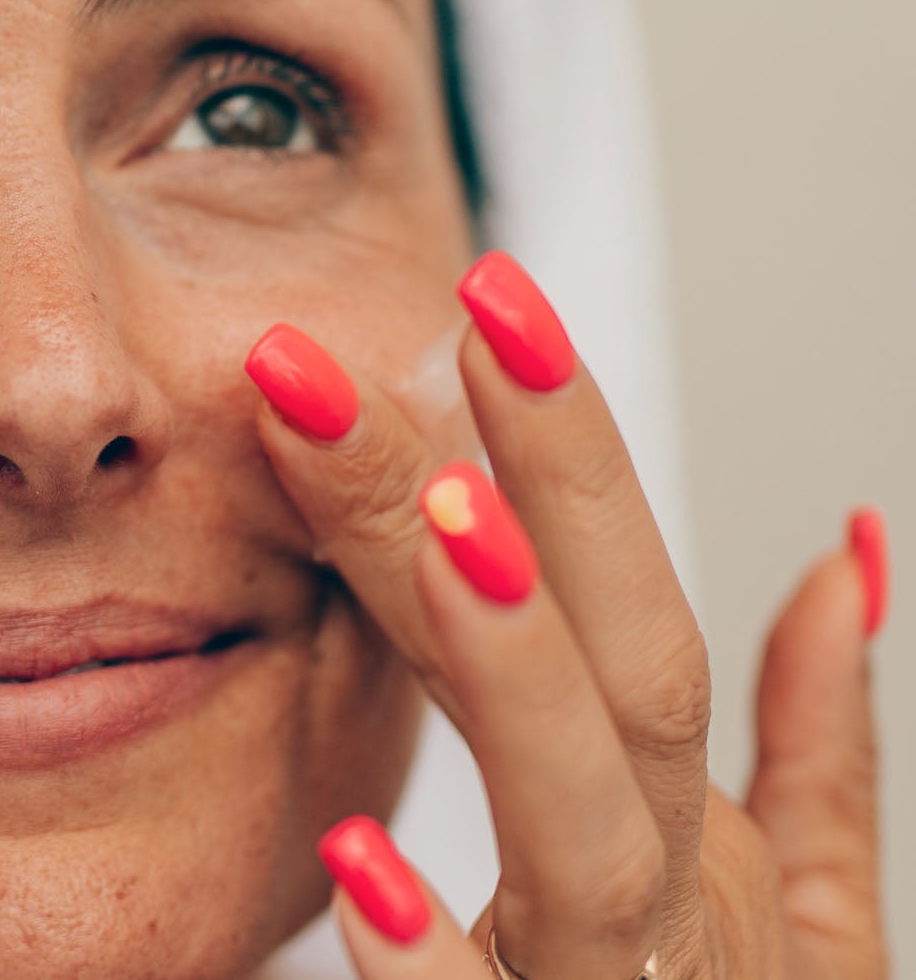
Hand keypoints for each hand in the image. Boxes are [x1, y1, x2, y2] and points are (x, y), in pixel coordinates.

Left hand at [245, 252, 890, 979]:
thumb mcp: (803, 914)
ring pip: (587, 829)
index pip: (628, 604)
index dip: (569, 449)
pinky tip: (357, 870)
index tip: (480, 293)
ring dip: (516, 673)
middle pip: (608, 674)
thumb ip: (818, 752)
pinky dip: (442, 963)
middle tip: (360, 345)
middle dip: (514, 494)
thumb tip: (848, 557)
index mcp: (693, 830)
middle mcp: (679, 905)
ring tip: (434, 524)